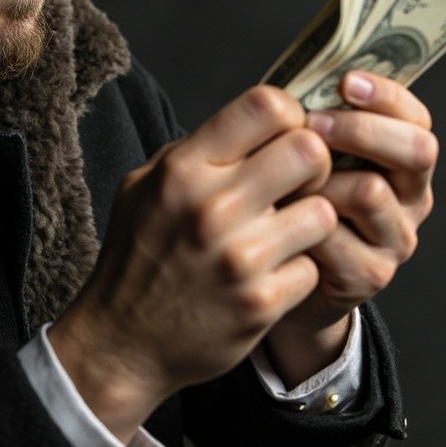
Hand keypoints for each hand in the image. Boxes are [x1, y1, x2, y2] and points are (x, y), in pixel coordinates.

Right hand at [49, 85, 338, 442]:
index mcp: (183, 169)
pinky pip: (314, 266)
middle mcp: (212, 207)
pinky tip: (271, 274)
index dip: (289, 115)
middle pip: (309, 150)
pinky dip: (298, 270)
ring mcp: (240, 257)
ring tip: (284, 232)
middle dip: (313, 164)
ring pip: (323, 211)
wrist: (121, 341)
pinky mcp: (262, 302)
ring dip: (310, 221)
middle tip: (297, 183)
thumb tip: (253, 122)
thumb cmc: (137, 254)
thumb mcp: (144, 185)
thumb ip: (196, 150)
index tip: (283, 135)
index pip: (265, 105)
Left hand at [265, 71, 437, 383]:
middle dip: (361, 130)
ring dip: (321, 178)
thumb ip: (312, 118)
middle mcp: (412, 196)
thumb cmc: (289, 191)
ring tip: (284, 176)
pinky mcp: (370, 274)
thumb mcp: (303, 150)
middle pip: (416, 151)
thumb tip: (300, 75)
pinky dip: (301, 221)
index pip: (416, 117)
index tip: (345, 82)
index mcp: (403, 157)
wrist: (278, 270)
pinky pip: (336, 235)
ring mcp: (397, 238)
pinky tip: (277, 218)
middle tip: (313, 125)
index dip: (386, 95)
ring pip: (370, 191)